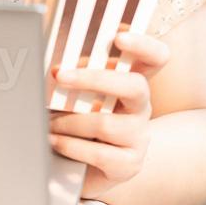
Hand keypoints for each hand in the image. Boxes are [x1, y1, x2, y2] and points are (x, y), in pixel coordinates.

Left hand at [47, 30, 169, 200]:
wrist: (85, 168)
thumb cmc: (78, 121)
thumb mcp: (78, 94)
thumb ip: (74, 76)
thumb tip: (54, 69)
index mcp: (132, 82)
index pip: (156, 57)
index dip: (144, 45)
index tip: (119, 37)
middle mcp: (141, 107)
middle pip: (135, 86)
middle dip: (95, 79)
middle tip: (60, 75)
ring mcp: (139, 137)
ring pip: (106, 124)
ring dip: (69, 122)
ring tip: (49, 124)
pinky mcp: (129, 165)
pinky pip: (99, 154)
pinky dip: (70, 146)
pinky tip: (54, 142)